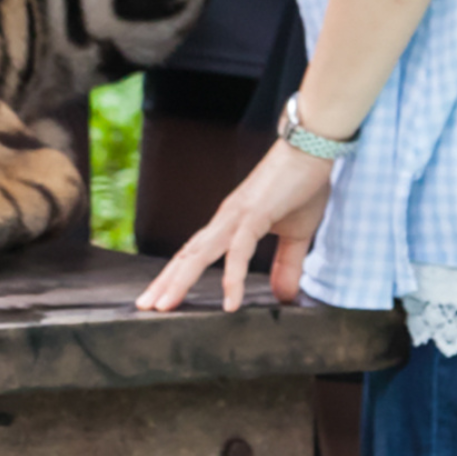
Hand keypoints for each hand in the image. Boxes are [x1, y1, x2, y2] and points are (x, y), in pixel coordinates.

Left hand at [135, 139, 335, 313]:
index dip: (176, 275)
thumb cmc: (303, 186)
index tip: (159, 297)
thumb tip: (284, 297)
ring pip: (200, 254)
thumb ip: (286, 265)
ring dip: (180, 281)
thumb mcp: (296, 235)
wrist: (313, 149)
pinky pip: (238, 251)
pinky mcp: (254, 215)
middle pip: (187, 256)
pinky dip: (232, 277)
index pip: (195, 254)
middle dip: (165, 282)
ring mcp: (236, 216)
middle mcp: (224, 220)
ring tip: (164, 307)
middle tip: (143, 306)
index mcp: (229, 224)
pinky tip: (230, 303)